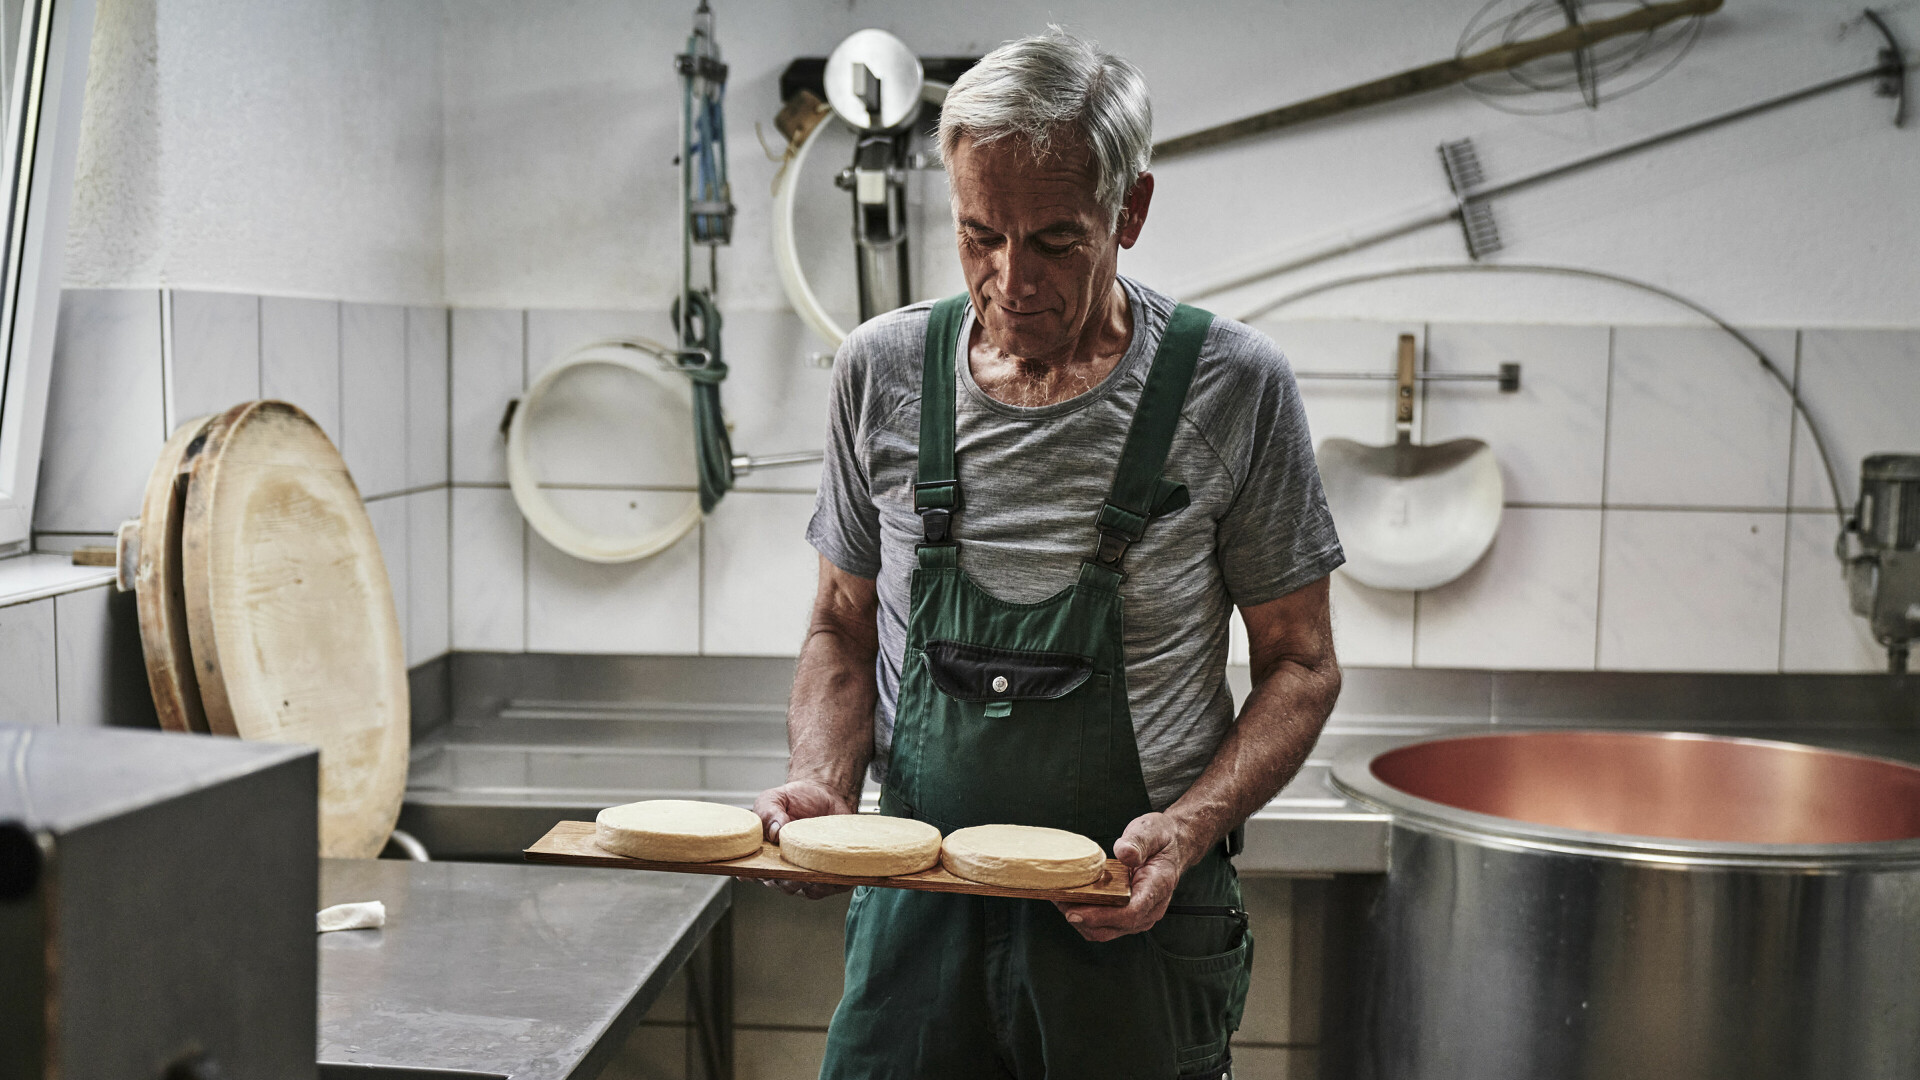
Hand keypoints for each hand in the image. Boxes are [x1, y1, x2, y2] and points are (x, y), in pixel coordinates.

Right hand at [747, 779, 855, 899]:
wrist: (825, 793)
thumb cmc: (795, 799)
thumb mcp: (774, 798)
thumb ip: (768, 812)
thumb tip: (775, 832)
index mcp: (767, 853)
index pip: (756, 872)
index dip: (753, 876)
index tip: (756, 874)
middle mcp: (786, 866)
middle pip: (782, 884)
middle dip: (786, 882)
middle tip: (791, 873)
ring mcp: (808, 870)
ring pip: (808, 890)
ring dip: (811, 887)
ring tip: (814, 876)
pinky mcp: (831, 869)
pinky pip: (833, 885)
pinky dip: (834, 884)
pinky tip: (833, 876)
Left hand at [1053, 812, 1193, 941]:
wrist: (1173, 847)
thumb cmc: (1161, 839)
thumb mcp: (1151, 830)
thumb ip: (1138, 842)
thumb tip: (1124, 854)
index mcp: (1157, 887)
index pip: (1130, 912)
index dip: (1101, 916)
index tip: (1075, 912)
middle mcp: (1151, 908)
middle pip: (1114, 927)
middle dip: (1083, 919)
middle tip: (1058, 900)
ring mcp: (1141, 915)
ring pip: (1106, 931)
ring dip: (1082, 920)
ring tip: (1060, 900)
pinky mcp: (1129, 916)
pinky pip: (1105, 925)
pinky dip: (1086, 918)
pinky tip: (1071, 901)